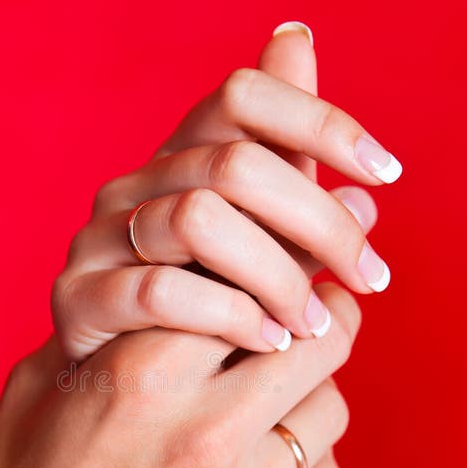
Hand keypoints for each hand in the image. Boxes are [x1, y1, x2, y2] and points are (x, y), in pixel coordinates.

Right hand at [0, 281, 358, 467]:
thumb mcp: (42, 388)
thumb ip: (112, 329)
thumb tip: (178, 286)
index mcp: (141, 374)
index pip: (251, 289)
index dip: (266, 281)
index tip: (270, 285)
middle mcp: (202, 431)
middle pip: (317, 343)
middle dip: (319, 322)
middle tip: (310, 320)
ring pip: (330, 411)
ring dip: (311, 395)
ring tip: (280, 399)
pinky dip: (313, 463)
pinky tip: (276, 462)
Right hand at [52, 22, 393, 362]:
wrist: (109, 371)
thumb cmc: (193, 305)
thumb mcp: (251, 246)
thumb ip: (290, 196)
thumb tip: (363, 170)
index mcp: (176, 157)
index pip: (244, 96)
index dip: (320, 122)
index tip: (387, 174)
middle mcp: (134, 183)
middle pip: (237, 164)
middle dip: (320, 220)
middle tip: (369, 276)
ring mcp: (100, 237)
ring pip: (198, 220)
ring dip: (277, 275)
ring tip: (313, 322)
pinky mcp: (79, 296)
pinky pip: (160, 290)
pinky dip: (230, 316)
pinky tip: (269, 341)